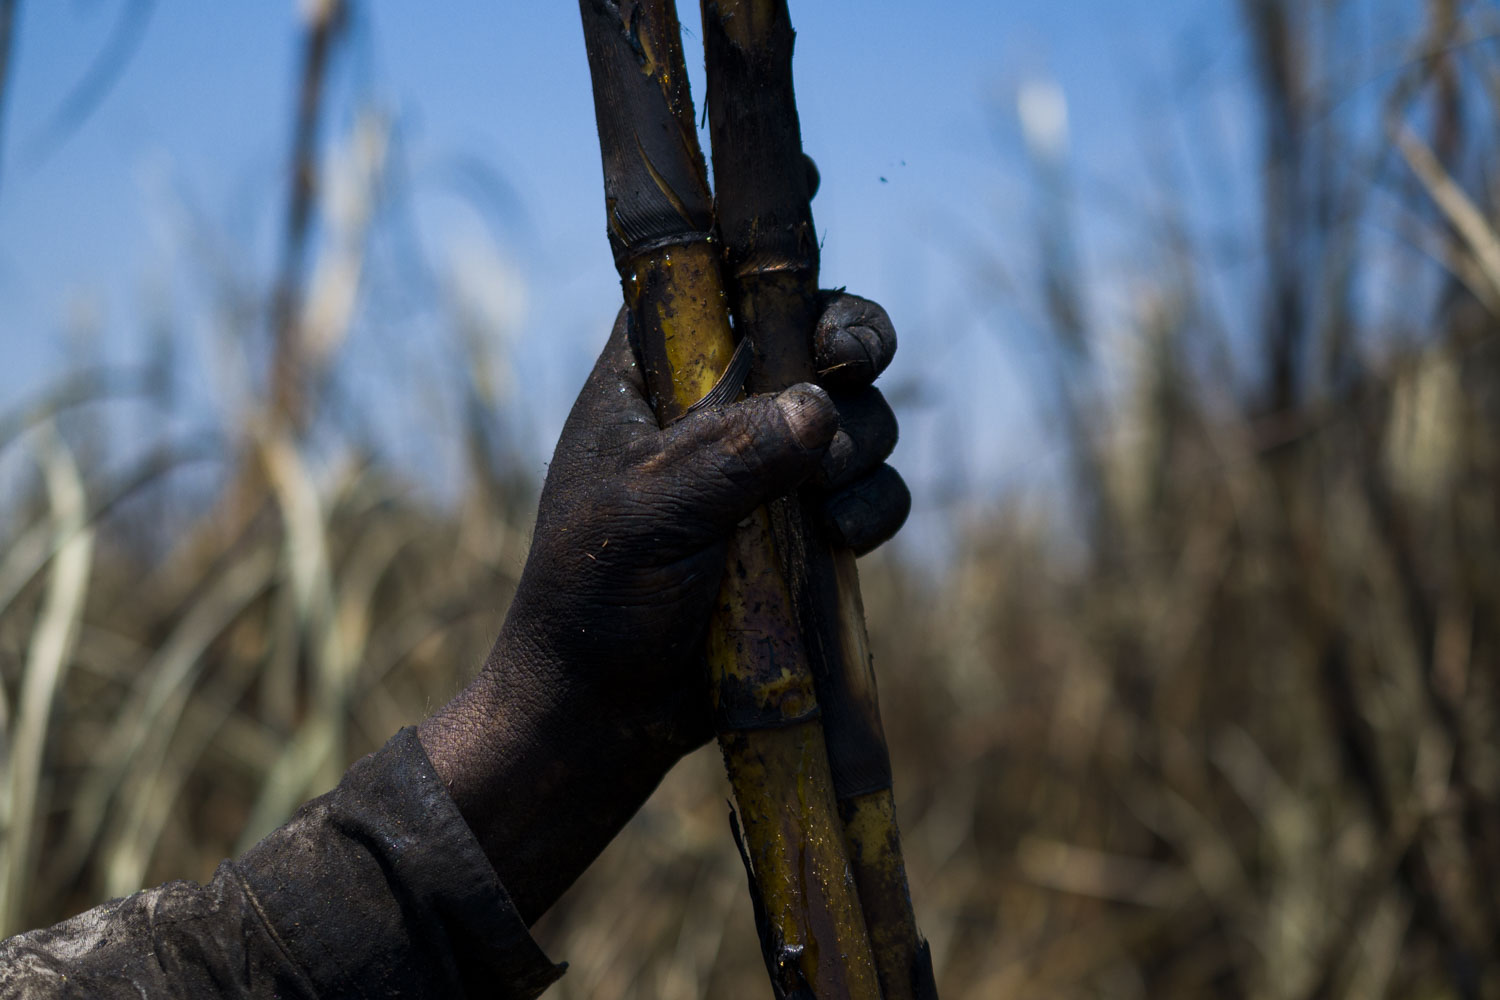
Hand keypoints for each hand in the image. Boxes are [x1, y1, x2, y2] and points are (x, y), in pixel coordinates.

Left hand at [418, 291, 907, 922]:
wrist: (605, 711)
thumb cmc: (597, 596)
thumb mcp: (649, 511)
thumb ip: (732, 454)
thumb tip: (821, 410)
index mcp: (654, 373)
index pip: (719, 282)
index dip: (775, 272)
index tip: (810, 301)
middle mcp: (719, 406)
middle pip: (811, 335)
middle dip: (850, 343)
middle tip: (855, 362)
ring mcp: (767, 470)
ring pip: (854, 415)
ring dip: (862, 441)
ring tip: (824, 496)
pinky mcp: (804, 530)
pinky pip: (870, 493)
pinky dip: (874, 507)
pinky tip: (845, 542)